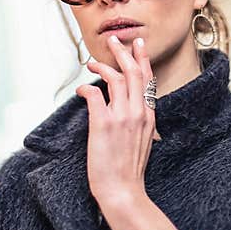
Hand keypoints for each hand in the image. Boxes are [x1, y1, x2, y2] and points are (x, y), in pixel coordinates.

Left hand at [76, 36, 159, 204]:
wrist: (123, 190)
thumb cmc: (130, 171)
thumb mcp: (145, 142)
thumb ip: (140, 123)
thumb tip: (132, 112)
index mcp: (150, 116)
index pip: (148, 80)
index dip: (142, 59)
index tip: (137, 45)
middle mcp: (138, 112)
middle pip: (133, 72)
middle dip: (123, 52)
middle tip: (114, 39)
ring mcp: (121, 117)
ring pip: (115, 78)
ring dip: (102, 66)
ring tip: (92, 62)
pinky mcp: (103, 124)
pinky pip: (94, 95)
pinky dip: (86, 88)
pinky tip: (80, 90)